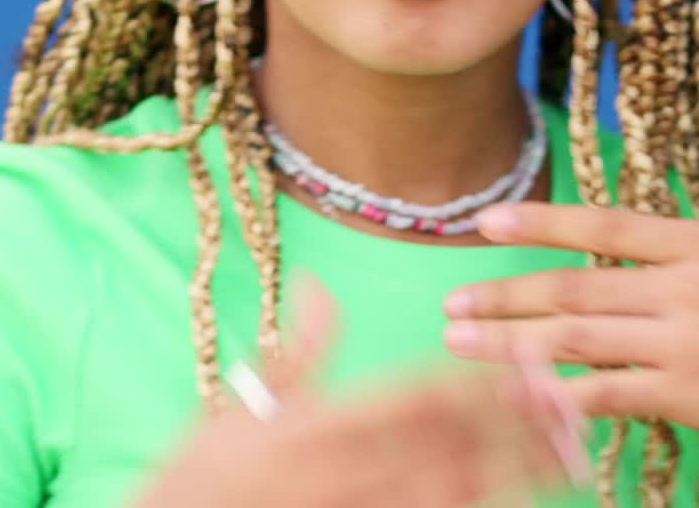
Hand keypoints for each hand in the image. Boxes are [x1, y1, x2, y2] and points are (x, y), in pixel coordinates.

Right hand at [136, 275, 582, 507]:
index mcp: (324, 424)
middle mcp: (354, 472)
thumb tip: (324, 286)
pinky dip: (480, 507)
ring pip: (458, 493)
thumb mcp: (240, 405)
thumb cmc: (204, 479)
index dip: (477, 378)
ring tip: (568, 454)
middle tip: (569, 399)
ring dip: (517, 472)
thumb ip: (296, 348)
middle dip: (516, 420)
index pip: (418, 394)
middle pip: (453, 442)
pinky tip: (515, 495)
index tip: (525, 360)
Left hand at [444, 202, 698, 428]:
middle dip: (506, 296)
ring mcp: (682, 344)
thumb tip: (601, 241)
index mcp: (688, 245)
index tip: (486, 221)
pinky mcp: (685, 395)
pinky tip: (514, 393)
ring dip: (510, 340)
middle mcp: (680, 290)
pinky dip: (558, 393)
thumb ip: (662, 252)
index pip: (603, 227)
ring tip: (460, 340)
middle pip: (574, 289)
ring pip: (577, 339)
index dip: (542, 223)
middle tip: (452, 303)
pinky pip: (609, 394)